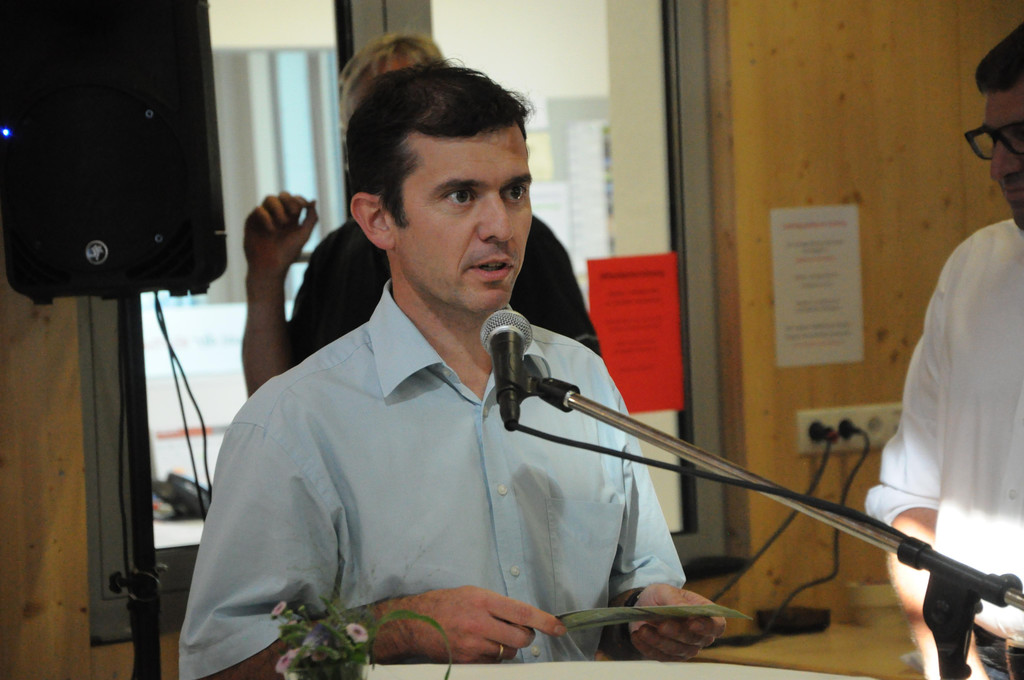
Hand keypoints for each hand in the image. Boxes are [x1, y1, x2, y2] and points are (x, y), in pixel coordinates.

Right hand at [243, 191, 317, 279]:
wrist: (270, 267)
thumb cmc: (288, 254)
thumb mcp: (304, 235)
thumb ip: (311, 218)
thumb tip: (313, 200)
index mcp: (291, 218)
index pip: (294, 200)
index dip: (300, 199)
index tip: (304, 206)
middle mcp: (277, 216)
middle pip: (282, 195)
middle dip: (289, 200)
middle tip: (294, 212)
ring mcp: (264, 217)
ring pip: (270, 198)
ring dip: (279, 207)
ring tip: (283, 222)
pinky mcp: (252, 221)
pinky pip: (258, 209)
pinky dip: (266, 216)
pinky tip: (272, 229)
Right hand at [374, 586, 565, 663]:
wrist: (416, 622)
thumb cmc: (447, 604)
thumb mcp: (474, 594)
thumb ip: (498, 605)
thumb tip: (524, 619)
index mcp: (483, 601)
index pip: (522, 612)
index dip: (544, 621)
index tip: (559, 628)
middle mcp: (479, 623)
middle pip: (520, 638)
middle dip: (526, 637)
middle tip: (519, 632)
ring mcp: (473, 645)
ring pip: (508, 653)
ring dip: (506, 647)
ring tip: (489, 636)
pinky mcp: (467, 661)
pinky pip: (493, 663)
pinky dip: (492, 656)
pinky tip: (479, 645)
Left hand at [627, 584, 724, 660]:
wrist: (644, 606)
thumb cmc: (661, 597)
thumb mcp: (666, 590)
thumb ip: (676, 599)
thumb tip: (684, 609)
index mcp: (705, 616)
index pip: (716, 626)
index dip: (707, 626)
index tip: (693, 623)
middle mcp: (699, 636)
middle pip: (694, 640)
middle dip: (677, 633)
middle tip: (662, 625)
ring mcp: (685, 648)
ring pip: (676, 650)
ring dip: (658, 641)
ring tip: (643, 629)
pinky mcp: (668, 656)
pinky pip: (660, 656)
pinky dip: (647, 646)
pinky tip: (637, 635)